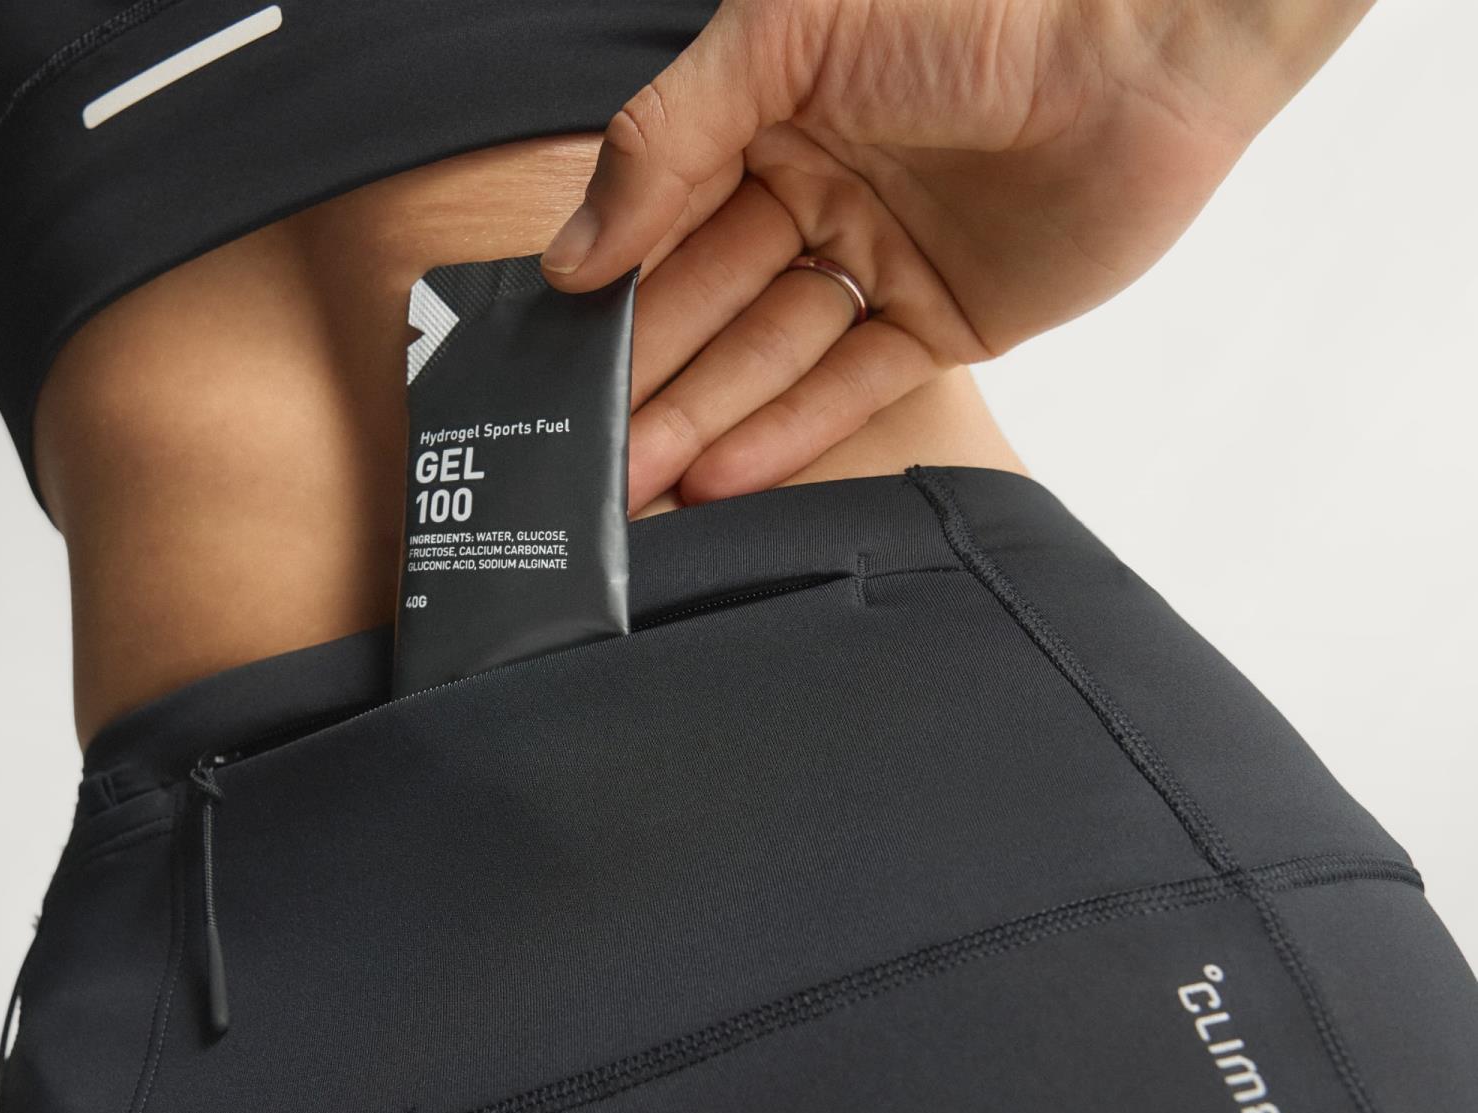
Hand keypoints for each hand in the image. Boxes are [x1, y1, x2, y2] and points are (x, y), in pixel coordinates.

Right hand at [542, 0, 1374, 512]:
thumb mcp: (789, 34)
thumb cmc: (972, 5)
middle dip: (648, 375)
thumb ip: (673, 133)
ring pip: (774, 351)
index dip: (612, 286)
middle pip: (712, 298)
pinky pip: (855, 382)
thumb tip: (577, 245)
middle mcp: (819, 188)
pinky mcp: (946, 318)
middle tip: (582, 452)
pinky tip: (722, 474)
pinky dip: (791, 428)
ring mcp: (881, 258)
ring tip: (635, 481)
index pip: (666, 214)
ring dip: (704, 416)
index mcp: (769, 111)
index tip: (550, 354)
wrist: (1148, 43)